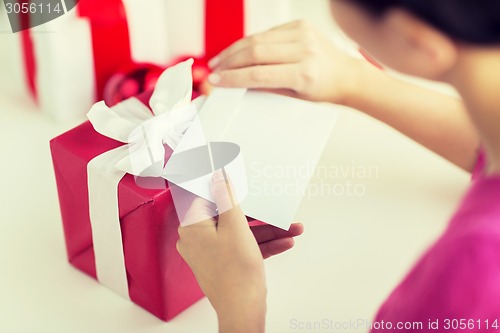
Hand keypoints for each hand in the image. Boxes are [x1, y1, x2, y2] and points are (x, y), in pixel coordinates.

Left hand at [177, 170, 302, 331]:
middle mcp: (198, 239)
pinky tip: (284, 242)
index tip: (241, 183)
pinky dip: (262, 245)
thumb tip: (218, 178)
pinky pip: (243, 247)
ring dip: (267, 231)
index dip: (227, 189)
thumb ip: (227, 198)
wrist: (243, 310)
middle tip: (275, 210)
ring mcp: (211, 253)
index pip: (208, 198)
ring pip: (241, 233)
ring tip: (291, 229)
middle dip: (260, 216)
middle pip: (230, 217)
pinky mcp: (224, 263)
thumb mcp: (235, 226)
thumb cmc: (235, 273)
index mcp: (193, 226)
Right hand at [207, 20, 365, 104]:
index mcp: (305, 74)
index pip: (260, 75)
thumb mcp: (295, 97)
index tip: (216, 81)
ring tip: (219, 61)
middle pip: (255, 52)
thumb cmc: (322, 90)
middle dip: (229, 62)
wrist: (346, 75)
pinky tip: (237, 51)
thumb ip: (266, 87)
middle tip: (213, 71)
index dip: (233, 78)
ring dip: (234, 50)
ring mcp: (303, 34)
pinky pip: (267, 33)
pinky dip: (249, 42)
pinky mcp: (299, 25)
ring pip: (257, 39)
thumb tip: (235, 83)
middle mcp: (304, 50)